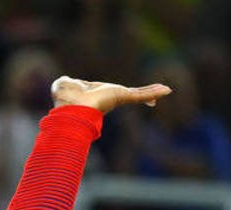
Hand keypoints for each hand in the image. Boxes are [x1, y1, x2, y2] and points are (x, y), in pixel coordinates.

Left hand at [51, 76, 171, 112]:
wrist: (70, 108)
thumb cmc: (65, 98)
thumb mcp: (65, 84)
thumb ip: (66, 81)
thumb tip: (64, 80)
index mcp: (97, 94)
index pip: (112, 94)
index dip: (121, 94)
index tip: (128, 95)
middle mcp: (109, 97)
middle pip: (130, 95)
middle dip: (143, 95)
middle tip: (154, 99)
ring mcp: (117, 98)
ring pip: (138, 95)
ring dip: (152, 92)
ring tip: (166, 90)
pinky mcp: (122, 97)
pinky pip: (140, 95)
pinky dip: (153, 92)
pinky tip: (166, 90)